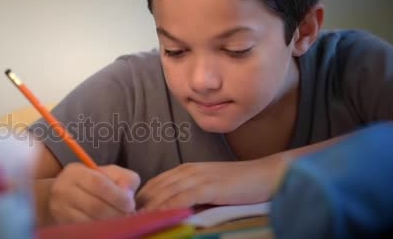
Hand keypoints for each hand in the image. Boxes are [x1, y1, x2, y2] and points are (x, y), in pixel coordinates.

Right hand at [49, 163, 139, 223]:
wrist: (64, 196)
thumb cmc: (93, 182)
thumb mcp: (109, 173)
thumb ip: (124, 178)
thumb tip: (128, 195)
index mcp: (75, 172)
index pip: (99, 184)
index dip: (118, 196)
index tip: (131, 204)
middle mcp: (63, 189)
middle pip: (95, 206)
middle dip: (117, 213)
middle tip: (129, 216)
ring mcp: (60, 210)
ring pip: (91, 222)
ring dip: (111, 225)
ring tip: (121, 222)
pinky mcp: (63, 224)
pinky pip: (86, 231)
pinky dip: (102, 231)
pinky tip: (109, 228)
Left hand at [136, 156, 284, 210]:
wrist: (270, 175)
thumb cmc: (241, 187)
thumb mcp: (211, 190)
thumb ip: (191, 198)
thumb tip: (172, 214)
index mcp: (185, 170)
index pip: (153, 186)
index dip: (139, 201)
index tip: (126, 216)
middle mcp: (187, 171)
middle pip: (154, 189)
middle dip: (137, 206)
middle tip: (123, 222)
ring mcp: (198, 177)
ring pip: (164, 193)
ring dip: (147, 209)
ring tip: (132, 222)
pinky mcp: (210, 186)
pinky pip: (182, 198)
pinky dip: (167, 208)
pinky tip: (157, 217)